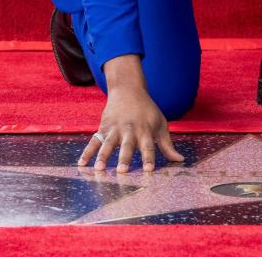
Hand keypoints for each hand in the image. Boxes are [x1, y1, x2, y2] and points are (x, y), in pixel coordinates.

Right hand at [77, 55, 183, 172]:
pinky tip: (81, 164)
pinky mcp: (103, 128)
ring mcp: (115, 129)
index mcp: (145, 130)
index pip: (148, 146)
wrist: (128, 90)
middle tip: (122, 171)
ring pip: (108, 143)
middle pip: (127, 145)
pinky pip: (94, 141)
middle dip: (124, 157)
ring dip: (103, 156)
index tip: (148, 170)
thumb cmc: (147, 111)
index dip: (148, 157)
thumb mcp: (161, 124)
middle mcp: (129, 130)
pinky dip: (87, 152)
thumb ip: (167, 145)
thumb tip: (180, 160)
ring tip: (99, 168)